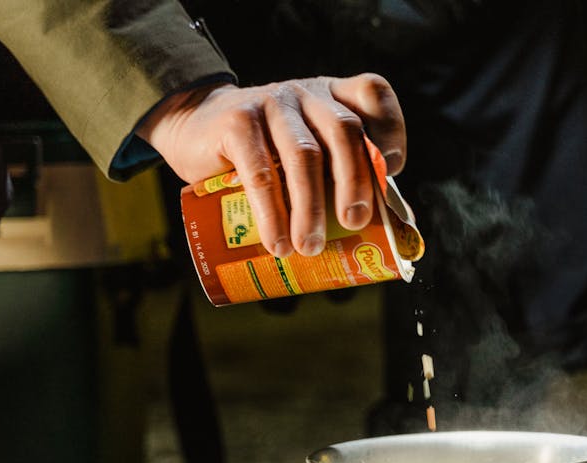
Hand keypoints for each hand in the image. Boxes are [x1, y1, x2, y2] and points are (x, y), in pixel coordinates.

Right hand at [136, 73, 405, 257]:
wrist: (192, 130)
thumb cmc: (264, 154)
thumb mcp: (306, 155)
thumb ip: (340, 176)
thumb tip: (394, 227)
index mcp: (332, 97)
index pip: (372, 92)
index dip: (390, 128)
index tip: (392, 170)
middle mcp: (306, 93)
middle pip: (344, 130)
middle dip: (355, 181)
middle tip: (354, 223)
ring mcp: (271, 102)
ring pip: (303, 155)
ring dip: (310, 208)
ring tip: (309, 246)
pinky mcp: (236, 120)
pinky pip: (260, 170)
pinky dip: (271, 213)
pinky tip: (277, 242)